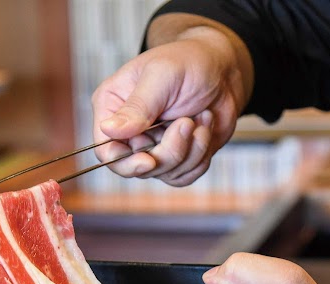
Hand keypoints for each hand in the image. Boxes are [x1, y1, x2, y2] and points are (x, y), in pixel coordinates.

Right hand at [91, 26, 250, 186]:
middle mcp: (128, 132)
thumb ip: (136, 106)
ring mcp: (152, 147)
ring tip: (202, 117)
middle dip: (169, 151)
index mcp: (112, 107)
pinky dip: (200, 156)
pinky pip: (183, 176)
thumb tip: (108, 129)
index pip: (105, 149)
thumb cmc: (189, 61)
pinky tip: (205, 128)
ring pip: (164, 173)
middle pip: (136, 167)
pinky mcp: (175, 158)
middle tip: (187, 122)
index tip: (149, 160)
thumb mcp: (162, 76)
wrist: (224, 69)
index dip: (125, 162)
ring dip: (191, 150)